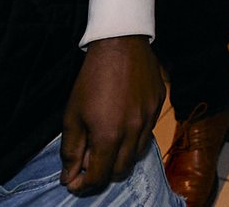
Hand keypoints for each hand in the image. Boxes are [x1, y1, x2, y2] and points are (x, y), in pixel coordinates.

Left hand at [60, 35, 162, 192]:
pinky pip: (148, 132)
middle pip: (121, 171)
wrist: (120, 44)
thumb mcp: (72, 116)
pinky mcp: (158, 106)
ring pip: (137, 154)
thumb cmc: (91, 79)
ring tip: (106, 141)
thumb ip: (71, 150)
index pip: (99, 176)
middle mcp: (133, 131)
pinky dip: (134, 136)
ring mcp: (150, 119)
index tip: (74, 180)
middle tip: (89, 161)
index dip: (84, 184)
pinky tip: (122, 122)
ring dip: (120, 156)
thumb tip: (69, 177)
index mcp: (109, 135)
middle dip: (103, 173)